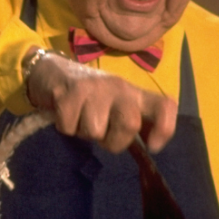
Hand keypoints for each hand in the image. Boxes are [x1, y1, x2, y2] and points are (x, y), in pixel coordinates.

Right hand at [24, 47, 176, 152]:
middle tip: (102, 134)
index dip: (165, 128)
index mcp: (134, 93)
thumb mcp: (115, 107)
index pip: (164, 106)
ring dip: (84, 133)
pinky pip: (69, 127)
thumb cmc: (90, 98)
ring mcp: (93, 88)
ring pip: (95, 130)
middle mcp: (118, 87)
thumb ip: (133, 123)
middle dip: (113, 141)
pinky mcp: (68, 92)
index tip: (152, 147)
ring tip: (81, 119)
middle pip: (129, 124)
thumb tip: (151, 145)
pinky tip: (67, 115)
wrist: (53, 72)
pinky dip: (66, 128)